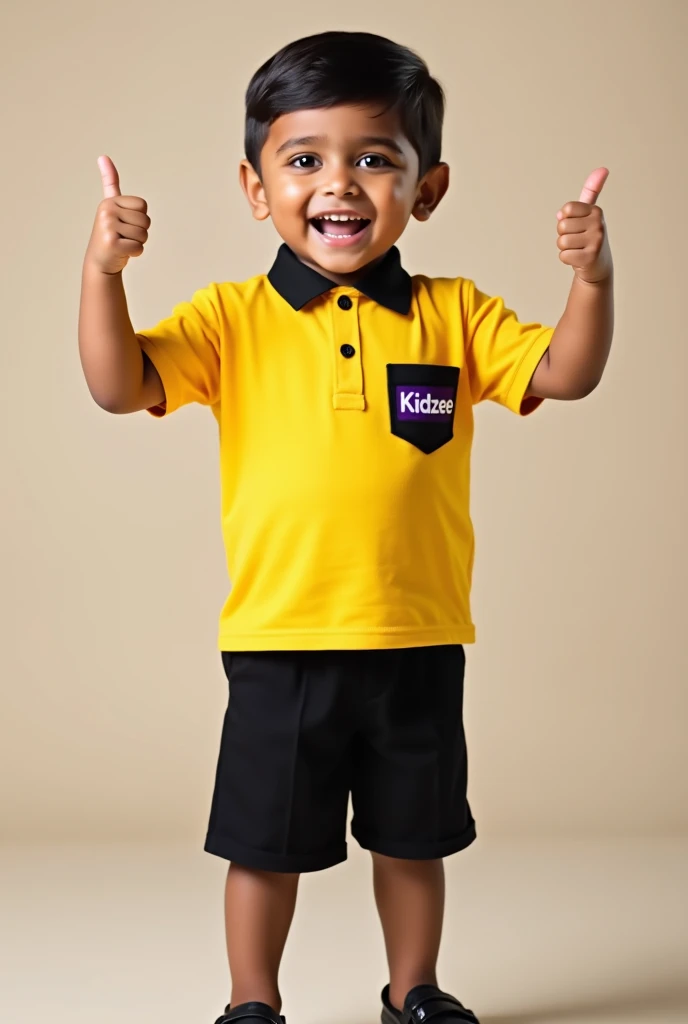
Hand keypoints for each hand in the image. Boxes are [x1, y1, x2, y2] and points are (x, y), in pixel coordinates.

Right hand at [85, 156, 150, 274]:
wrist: (100, 262)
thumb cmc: (111, 234)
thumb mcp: (111, 206)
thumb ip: (110, 183)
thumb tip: (103, 156)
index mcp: (110, 201)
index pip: (143, 206)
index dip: (140, 219)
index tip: (125, 224)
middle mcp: (107, 211)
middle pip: (145, 220)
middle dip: (140, 232)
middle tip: (124, 237)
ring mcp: (108, 227)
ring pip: (143, 234)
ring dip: (138, 243)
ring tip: (122, 244)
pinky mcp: (112, 243)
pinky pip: (139, 247)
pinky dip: (135, 253)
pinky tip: (122, 253)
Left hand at [556, 167, 611, 283]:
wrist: (598, 267)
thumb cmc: (590, 238)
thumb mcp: (589, 214)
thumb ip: (591, 193)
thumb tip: (602, 169)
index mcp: (596, 211)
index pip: (566, 210)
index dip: (565, 220)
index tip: (577, 226)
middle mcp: (598, 224)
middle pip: (561, 226)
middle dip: (564, 235)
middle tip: (577, 241)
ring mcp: (596, 241)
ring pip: (562, 241)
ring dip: (565, 248)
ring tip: (578, 250)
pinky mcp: (590, 257)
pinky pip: (563, 255)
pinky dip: (567, 260)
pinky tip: (579, 260)